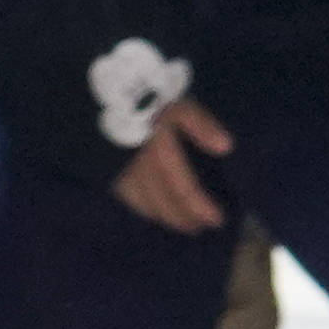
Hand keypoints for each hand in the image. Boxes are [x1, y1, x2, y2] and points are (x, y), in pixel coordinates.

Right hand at [110, 93, 233, 236]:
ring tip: (175, 223)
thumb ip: (201, 125)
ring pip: (142, 203)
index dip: (199, 207)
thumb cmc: (147, 100)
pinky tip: (148, 209)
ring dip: (161, 217)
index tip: (216, 221)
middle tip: (197, 229)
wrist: (103, 98)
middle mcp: (141, 170)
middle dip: (181, 218)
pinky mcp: (107, 170)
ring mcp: (121, 173)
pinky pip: (126, 196)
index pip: (183, 189)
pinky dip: (140, 207)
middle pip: (163, 202)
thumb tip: (226, 147)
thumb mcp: (179, 104)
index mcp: (161, 155)